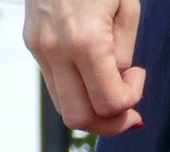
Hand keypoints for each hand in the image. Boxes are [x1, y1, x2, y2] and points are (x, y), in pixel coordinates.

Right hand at [23, 0, 144, 135]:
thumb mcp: (125, 8)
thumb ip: (123, 54)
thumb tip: (118, 86)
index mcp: (84, 41)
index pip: (109, 103)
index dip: (130, 101)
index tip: (139, 75)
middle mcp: (55, 50)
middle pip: (81, 119)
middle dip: (110, 122)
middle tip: (128, 105)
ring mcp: (38, 49)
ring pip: (65, 109)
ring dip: (93, 110)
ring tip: (111, 89)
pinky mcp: (31, 44)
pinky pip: (57, 87)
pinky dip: (78, 92)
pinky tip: (93, 74)